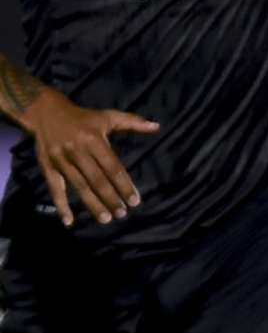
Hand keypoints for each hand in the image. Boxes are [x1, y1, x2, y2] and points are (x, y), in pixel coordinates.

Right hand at [24, 87, 158, 226]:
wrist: (44, 111)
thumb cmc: (82, 117)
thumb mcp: (107, 116)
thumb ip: (132, 122)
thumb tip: (156, 126)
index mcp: (94, 140)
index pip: (112, 167)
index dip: (124, 184)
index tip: (135, 201)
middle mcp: (78, 151)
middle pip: (97, 179)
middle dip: (110, 198)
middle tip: (122, 214)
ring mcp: (61, 160)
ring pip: (79, 186)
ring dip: (92, 204)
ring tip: (106, 218)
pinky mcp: (48, 167)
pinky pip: (55, 189)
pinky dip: (61, 205)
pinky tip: (69, 221)